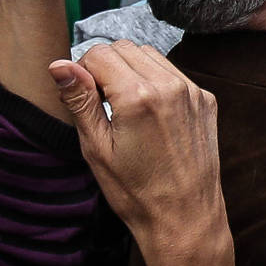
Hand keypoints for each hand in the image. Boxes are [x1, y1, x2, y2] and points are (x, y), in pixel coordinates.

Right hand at [49, 41, 227, 251]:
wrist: (185, 218)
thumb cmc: (136, 193)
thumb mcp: (97, 149)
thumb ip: (80, 101)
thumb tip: (60, 66)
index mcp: (138, 95)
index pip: (99, 53)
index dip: (83, 71)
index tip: (83, 97)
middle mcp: (170, 85)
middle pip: (125, 48)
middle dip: (106, 67)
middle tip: (102, 104)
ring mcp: (193, 90)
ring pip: (151, 55)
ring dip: (131, 70)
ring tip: (124, 109)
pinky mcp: (206, 99)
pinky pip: (174, 73)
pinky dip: (156, 81)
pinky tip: (149, 113)